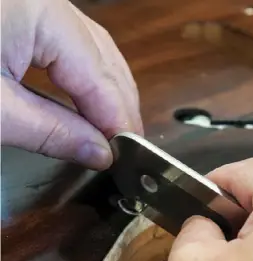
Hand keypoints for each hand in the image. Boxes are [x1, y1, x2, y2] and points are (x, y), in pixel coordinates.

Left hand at [1, 0, 142, 169]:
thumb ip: (50, 131)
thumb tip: (100, 154)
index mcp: (41, 14)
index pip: (98, 75)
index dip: (118, 119)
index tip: (130, 154)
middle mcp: (46, 2)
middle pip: (103, 58)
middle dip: (120, 106)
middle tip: (129, 147)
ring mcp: (35, 5)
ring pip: (92, 50)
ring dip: (108, 93)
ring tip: (117, 130)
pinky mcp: (23, 14)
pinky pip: (70, 47)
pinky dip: (86, 78)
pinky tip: (91, 102)